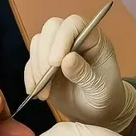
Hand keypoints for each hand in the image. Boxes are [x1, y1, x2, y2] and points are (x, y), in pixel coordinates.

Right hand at [24, 16, 135, 131]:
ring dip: (37, 67)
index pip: (75, 24)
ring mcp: (57, 49)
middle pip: (52, 28)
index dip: (62, 38)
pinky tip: (37, 93)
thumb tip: (67, 59)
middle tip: (46, 77)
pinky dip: (30, 77)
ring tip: (45, 92)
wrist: (96, 111)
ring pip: (38, 43)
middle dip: (45, 53)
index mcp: (94, 39)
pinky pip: (31, 62)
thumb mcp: (100, 88)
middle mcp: (75, 39)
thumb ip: (85, 73)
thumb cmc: (105, 96)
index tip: (56, 62)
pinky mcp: (44, 63)